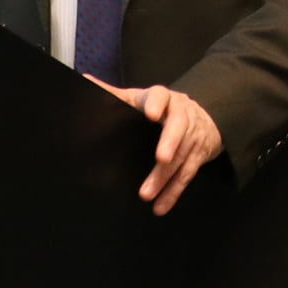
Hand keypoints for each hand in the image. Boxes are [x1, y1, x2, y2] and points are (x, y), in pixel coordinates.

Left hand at [86, 76, 223, 214]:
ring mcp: (193, 135)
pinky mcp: (199, 155)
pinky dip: (173, 192)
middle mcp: (182, 114)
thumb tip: (84, 81)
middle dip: (170, 142)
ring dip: (165, 177)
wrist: (203, 116)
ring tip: (146, 194)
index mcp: (164, 99)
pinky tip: (160, 206)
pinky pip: (187, 175)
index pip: (161, 96)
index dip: (157, 104)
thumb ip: (114, 94)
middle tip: (161, 158)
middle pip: (178, 127)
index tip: (151, 114)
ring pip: (181, 156)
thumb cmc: (162, 108)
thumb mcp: (139, 98)